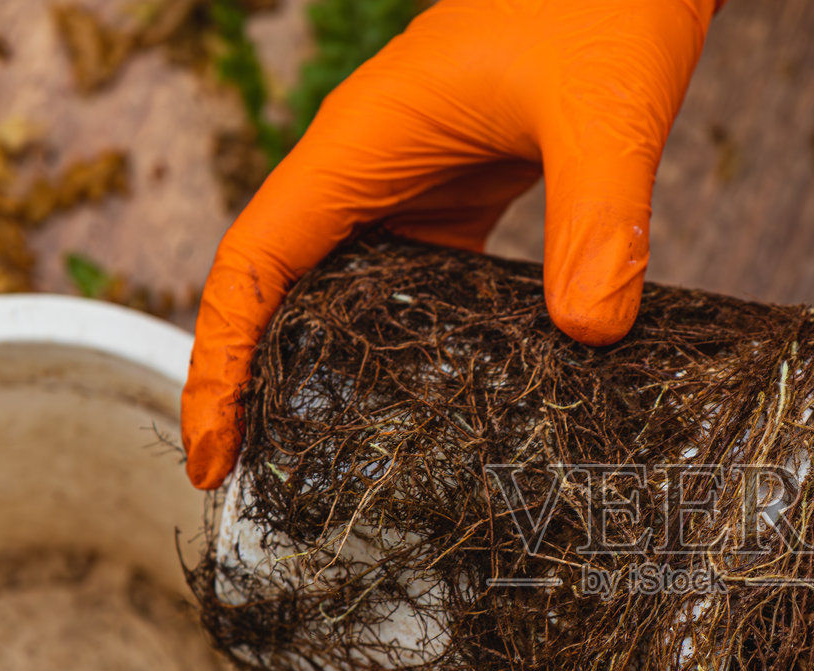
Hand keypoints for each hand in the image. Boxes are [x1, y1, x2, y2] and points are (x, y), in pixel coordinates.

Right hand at [182, 0, 716, 489]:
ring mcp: (412, 181)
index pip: (253, 266)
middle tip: (258, 481)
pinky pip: (411, 277)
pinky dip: (405, 341)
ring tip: (329, 462)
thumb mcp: (602, 114)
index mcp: (361, 144)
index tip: (211, 452)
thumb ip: (598, 220)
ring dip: (325, 366)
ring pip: (342, 286)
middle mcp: (369, 166)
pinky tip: (433, 399)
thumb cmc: (602, 4)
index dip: (219, 363)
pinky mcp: (459, 193)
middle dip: (254, 381)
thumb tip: (589, 335)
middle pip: (278, 287)